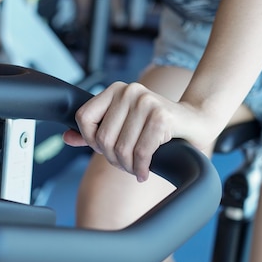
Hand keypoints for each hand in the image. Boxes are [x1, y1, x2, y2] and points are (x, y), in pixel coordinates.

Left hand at [63, 81, 206, 181]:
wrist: (195, 120)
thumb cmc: (157, 125)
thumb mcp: (123, 124)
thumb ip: (94, 130)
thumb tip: (67, 137)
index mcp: (114, 90)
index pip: (83, 118)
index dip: (91, 140)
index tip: (106, 149)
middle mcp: (128, 91)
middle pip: (102, 138)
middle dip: (113, 159)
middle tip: (126, 164)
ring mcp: (146, 101)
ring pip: (122, 148)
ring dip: (128, 167)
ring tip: (136, 168)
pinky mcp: (161, 116)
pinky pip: (141, 152)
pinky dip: (141, 168)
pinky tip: (144, 171)